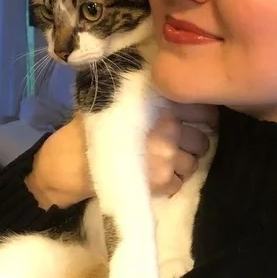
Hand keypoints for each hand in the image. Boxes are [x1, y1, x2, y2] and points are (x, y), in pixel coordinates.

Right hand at [26, 104, 217, 207]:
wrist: (72, 158)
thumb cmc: (94, 124)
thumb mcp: (123, 98)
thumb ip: (154, 97)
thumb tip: (182, 94)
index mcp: (162, 103)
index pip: (204, 111)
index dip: (203, 118)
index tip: (195, 122)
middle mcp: (169, 128)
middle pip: (202, 140)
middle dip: (191, 143)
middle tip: (175, 144)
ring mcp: (167, 157)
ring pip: (193, 164)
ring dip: (182, 164)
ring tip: (163, 162)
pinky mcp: (161, 181)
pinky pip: (179, 183)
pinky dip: (170, 182)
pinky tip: (153, 176)